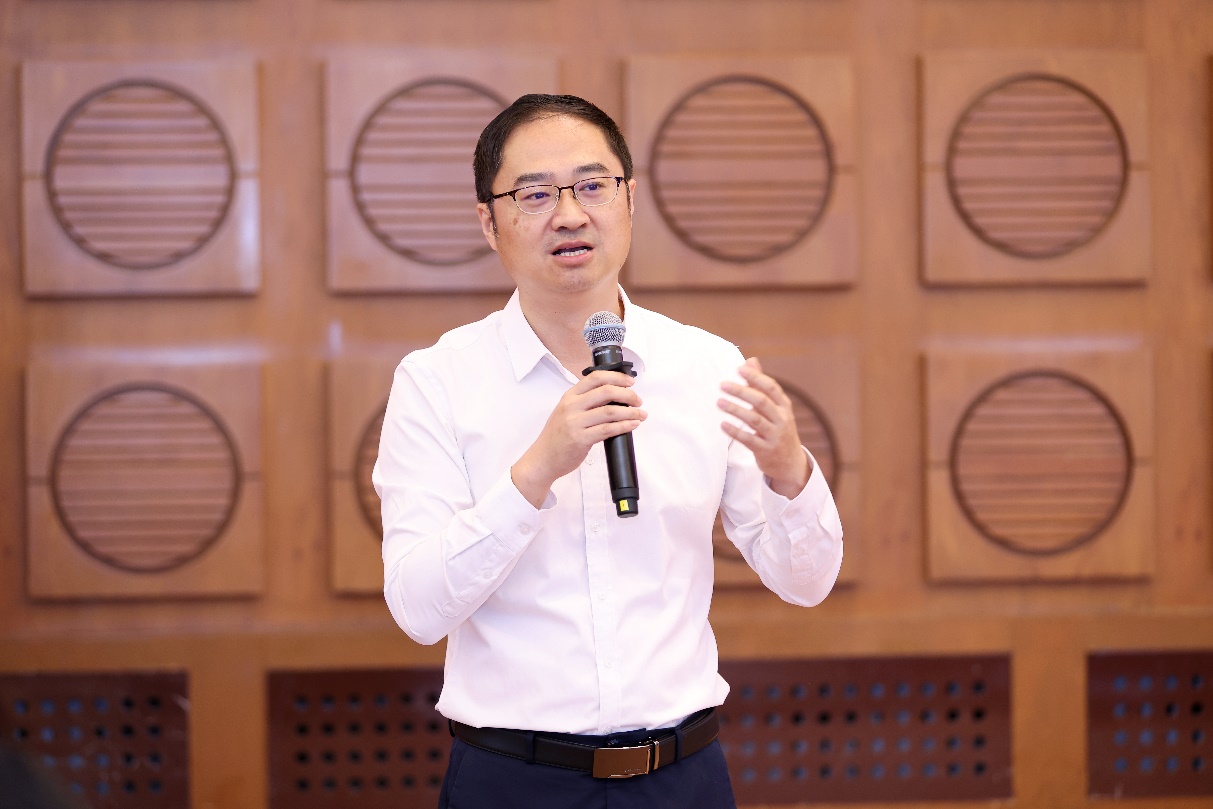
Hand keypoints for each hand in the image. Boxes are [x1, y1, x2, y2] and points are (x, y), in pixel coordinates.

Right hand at [511, 370, 646, 507]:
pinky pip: (608, 430)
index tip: (630, 382)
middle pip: (606, 392)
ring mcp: (575, 422)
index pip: (595, 378)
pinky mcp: (580, 439)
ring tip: (640, 414)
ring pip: (610, 412)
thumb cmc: (557, 436)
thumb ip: (584, 402)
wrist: (543, 458)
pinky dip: (624, 426)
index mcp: (569, 396)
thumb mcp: (566, 412)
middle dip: (628, 394)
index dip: (617, 377)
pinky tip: (632, 425)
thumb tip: (614, 396)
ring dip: (630, 412)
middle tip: (638, 400)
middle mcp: (571, 406)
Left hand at [718, 357, 810, 497]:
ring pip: (754, 420)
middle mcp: (782, 419)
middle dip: (741, 391)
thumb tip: (750, 361)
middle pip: (761, 401)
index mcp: (784, 406)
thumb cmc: (778, 429)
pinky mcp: (766, 451)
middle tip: (722, 385)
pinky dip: (735, 432)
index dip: (755, 377)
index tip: (738, 369)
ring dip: (735, 410)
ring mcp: (775, 436)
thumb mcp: (775, 407)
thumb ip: (761, 385)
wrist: (790, 462)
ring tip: (719, 402)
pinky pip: (749, 440)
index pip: (770, 387)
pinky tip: (722, 425)